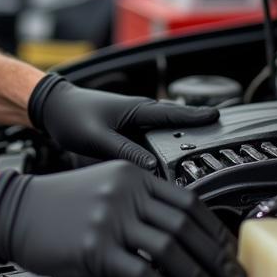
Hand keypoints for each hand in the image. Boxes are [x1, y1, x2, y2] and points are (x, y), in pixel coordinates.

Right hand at [0, 160, 245, 276]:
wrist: (16, 209)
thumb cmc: (58, 203)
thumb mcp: (103, 185)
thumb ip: (138, 200)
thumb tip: (178, 232)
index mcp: (131, 175)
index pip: (186, 200)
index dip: (213, 229)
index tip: (228, 250)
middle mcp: (124, 193)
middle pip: (184, 225)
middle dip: (216, 256)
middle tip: (233, 276)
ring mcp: (110, 219)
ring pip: (169, 249)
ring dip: (198, 276)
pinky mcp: (97, 247)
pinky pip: (143, 272)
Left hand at [28, 73, 218, 168]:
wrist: (52, 108)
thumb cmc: (71, 116)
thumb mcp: (97, 137)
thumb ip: (124, 151)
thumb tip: (153, 168)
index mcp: (136, 110)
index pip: (174, 113)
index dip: (198, 117)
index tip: (220, 118)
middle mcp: (139, 114)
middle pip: (176, 124)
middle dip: (198, 131)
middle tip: (223, 142)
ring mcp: (134, 124)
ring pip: (165, 135)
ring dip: (181, 142)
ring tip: (204, 159)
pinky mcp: (128, 134)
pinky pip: (152, 143)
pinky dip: (164, 151)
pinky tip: (170, 167)